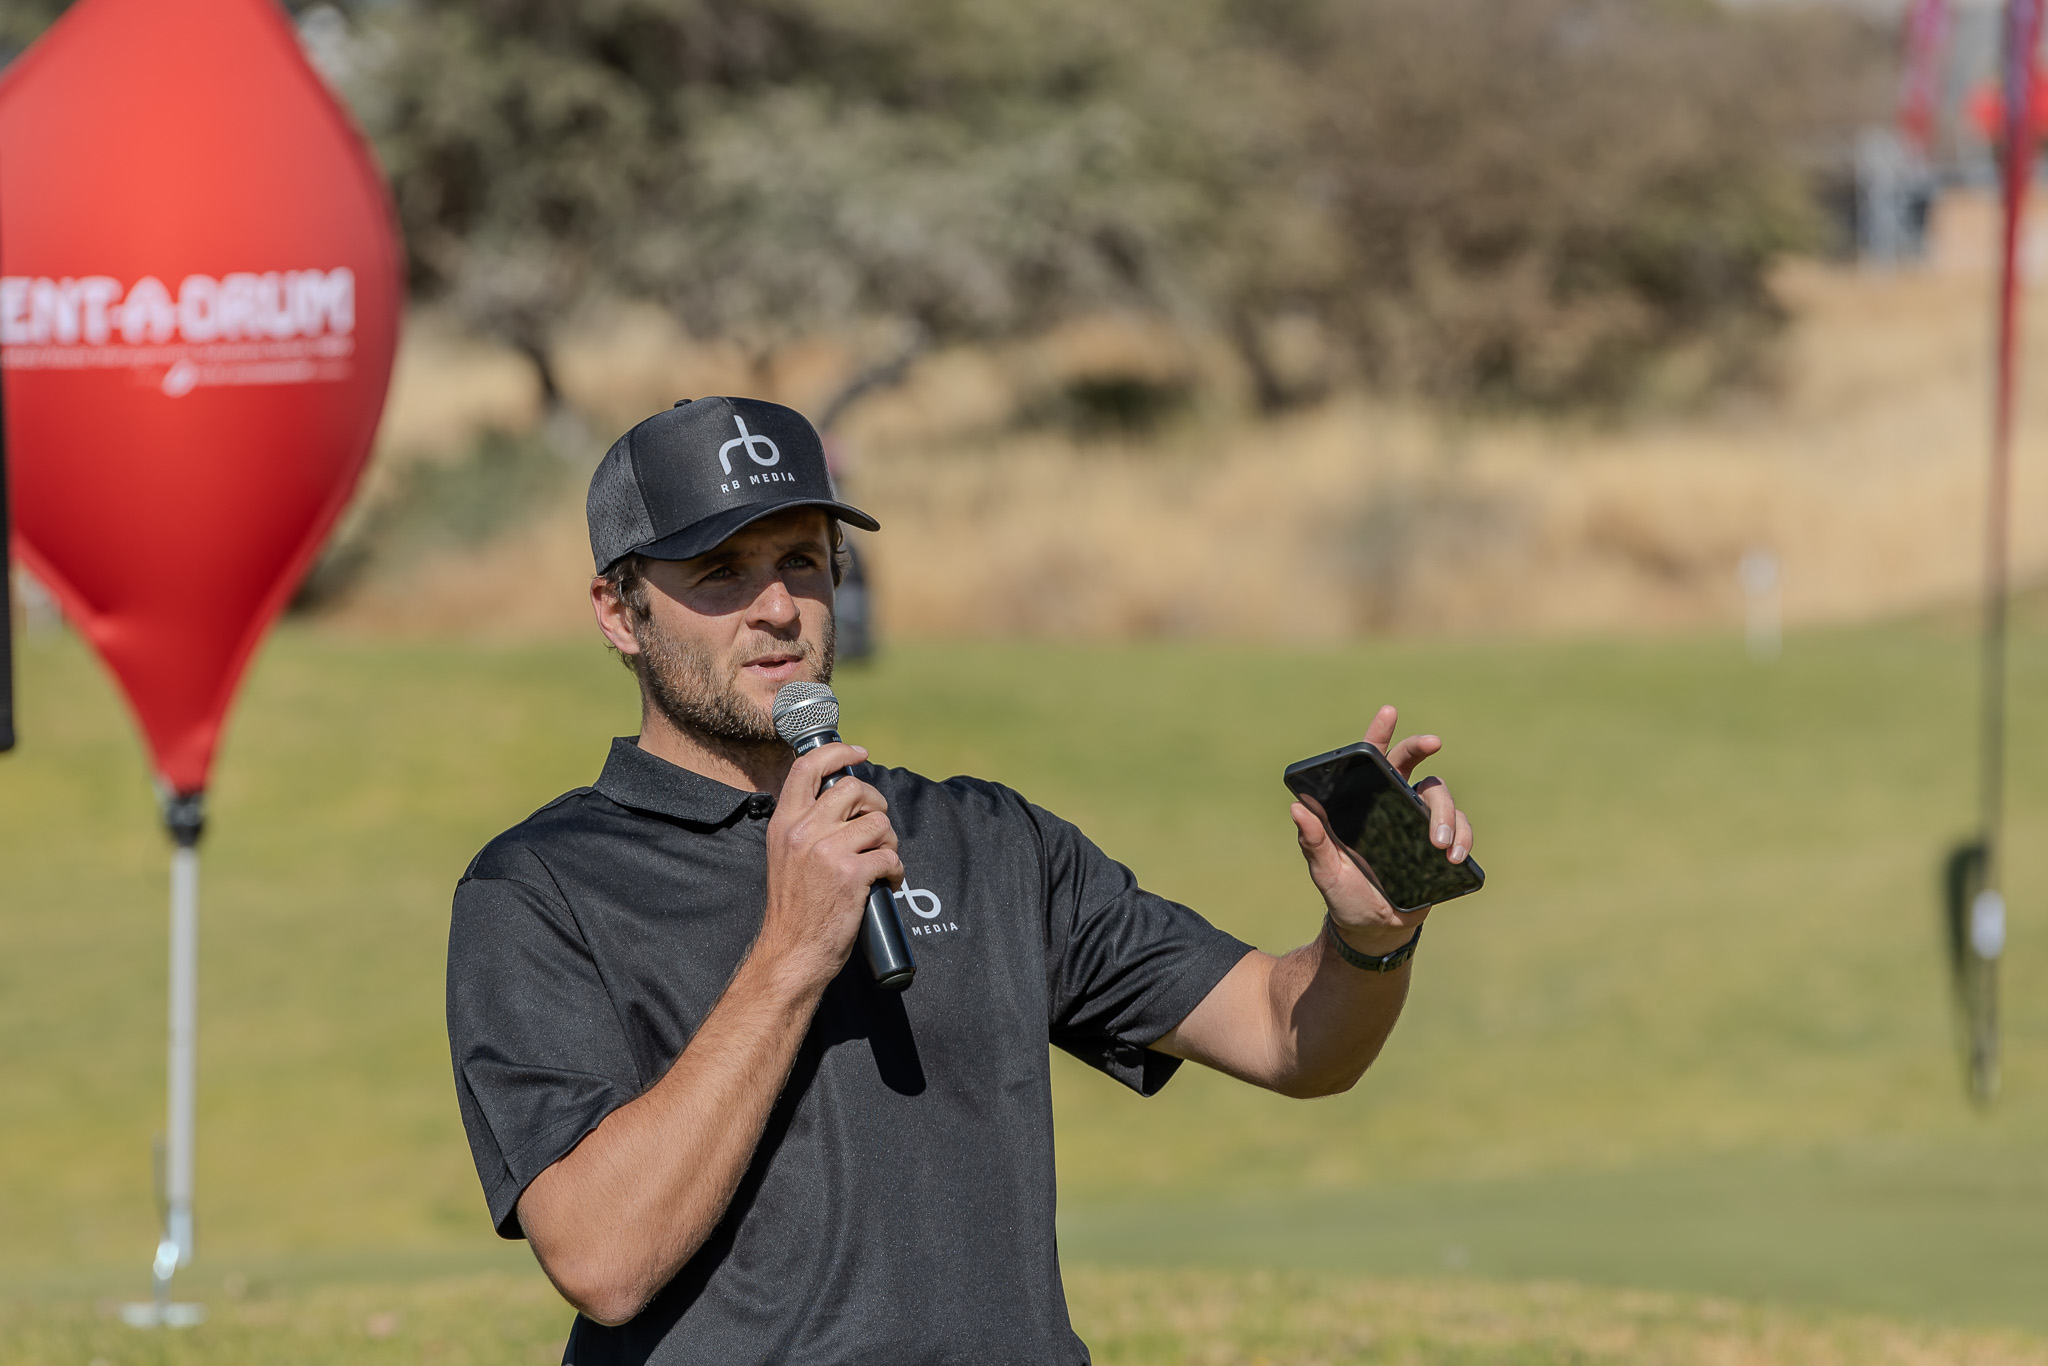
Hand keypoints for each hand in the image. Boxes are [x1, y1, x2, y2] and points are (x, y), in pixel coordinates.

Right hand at [759, 742, 903, 985]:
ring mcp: (827, 851)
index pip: (807, 767)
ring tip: (882, 861)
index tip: (859, 753)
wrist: (792, 951)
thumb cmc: (794, 907)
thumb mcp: (785, 855)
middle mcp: (803, 831)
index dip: (838, 752)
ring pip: (878, 822)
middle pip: (854, 789)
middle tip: (878, 829)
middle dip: (876, 804)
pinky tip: (888, 882)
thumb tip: (842, 800)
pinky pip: (890, 856)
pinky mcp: (851, 874)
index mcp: (784, 823)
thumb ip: (805, 826)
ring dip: (889, 842)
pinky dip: (896, 870)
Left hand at [1290, 704, 1474, 957]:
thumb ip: (1312, 841)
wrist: (1374, 930)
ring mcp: (1420, 824)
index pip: (1372, 762)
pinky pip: (1461, 830)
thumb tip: (1296, 808)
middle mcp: (1394, 806)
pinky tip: (1454, 857)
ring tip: (1440, 845)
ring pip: (1441, 799)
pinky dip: (1463, 838)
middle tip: (1433, 741)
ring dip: (1446, 815)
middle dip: (1423, 746)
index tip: (1388, 711)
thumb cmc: (1344, 894)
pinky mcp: (1441, 847)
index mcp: (1364, 804)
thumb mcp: (1324, 870)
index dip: (1379, 734)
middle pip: (1414, 765)